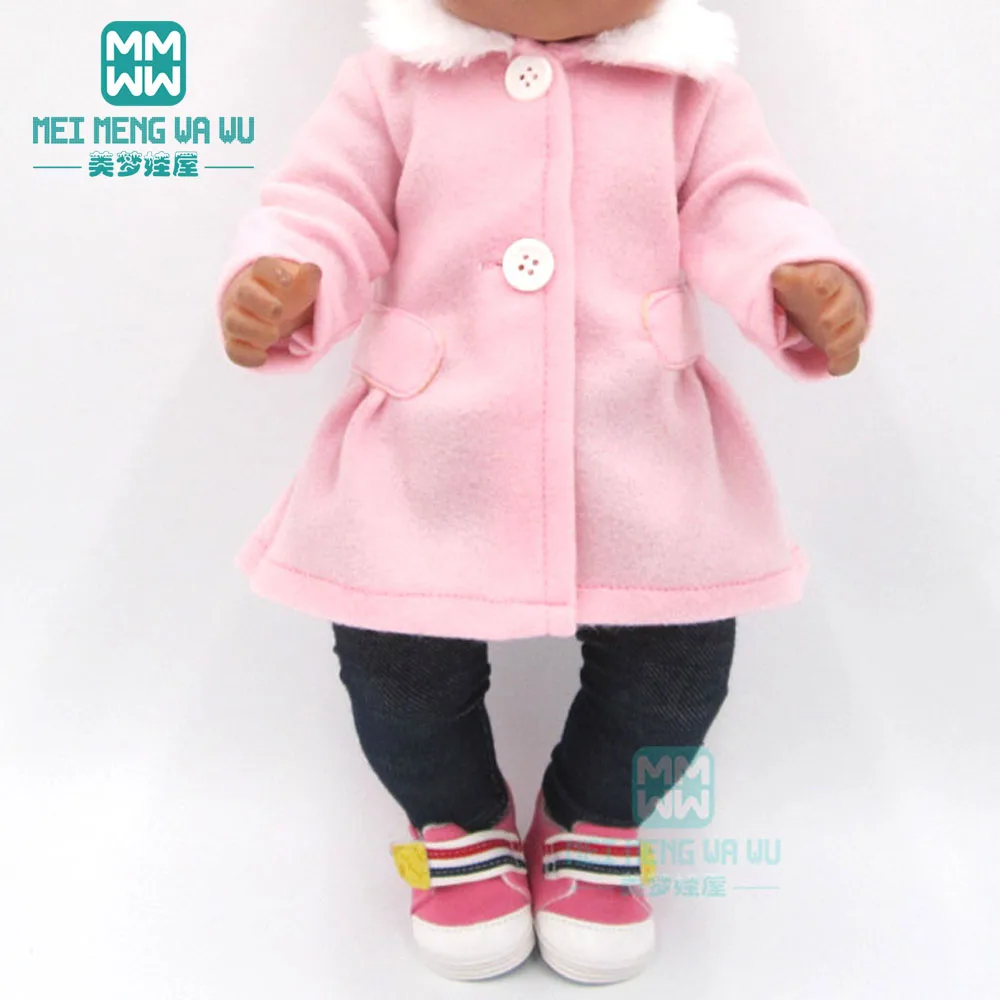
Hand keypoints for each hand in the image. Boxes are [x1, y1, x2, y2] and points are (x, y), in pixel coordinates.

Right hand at [221, 257, 321, 367]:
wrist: (268, 310)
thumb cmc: (286, 294)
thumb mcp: (302, 285)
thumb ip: (309, 278)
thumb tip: (312, 270)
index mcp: (261, 275)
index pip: (262, 267)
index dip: (274, 272)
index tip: (288, 281)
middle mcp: (244, 294)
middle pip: (243, 293)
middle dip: (261, 303)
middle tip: (279, 311)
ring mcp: (236, 317)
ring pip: (234, 322)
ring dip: (255, 331)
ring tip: (274, 335)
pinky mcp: (235, 340)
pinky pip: (233, 350)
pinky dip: (247, 356)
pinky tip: (263, 357)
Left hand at [771, 262, 868, 376]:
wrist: (819, 300)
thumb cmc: (804, 289)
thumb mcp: (790, 281)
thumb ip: (784, 278)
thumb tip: (778, 275)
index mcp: (828, 281)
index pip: (831, 278)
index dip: (826, 282)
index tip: (820, 287)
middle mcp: (843, 301)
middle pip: (847, 306)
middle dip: (838, 314)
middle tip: (824, 322)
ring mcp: (846, 323)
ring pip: (854, 331)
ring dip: (845, 341)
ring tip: (832, 350)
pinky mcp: (844, 343)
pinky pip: (850, 355)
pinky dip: (843, 362)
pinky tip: (833, 369)